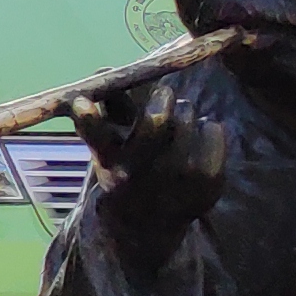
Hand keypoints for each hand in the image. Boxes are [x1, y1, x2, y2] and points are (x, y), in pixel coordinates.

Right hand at [78, 74, 226, 246]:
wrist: (146, 225)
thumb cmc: (125, 170)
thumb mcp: (106, 147)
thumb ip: (105, 111)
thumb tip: (102, 70)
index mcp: (109, 161)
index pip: (97, 137)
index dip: (89, 119)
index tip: (81, 100)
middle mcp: (140, 173)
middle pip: (155, 121)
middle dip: (161, 98)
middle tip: (164, 93)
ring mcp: (177, 181)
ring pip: (187, 118)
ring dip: (184, 113)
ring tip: (179, 122)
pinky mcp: (209, 184)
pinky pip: (214, 131)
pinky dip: (207, 128)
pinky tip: (198, 139)